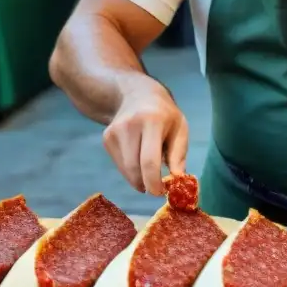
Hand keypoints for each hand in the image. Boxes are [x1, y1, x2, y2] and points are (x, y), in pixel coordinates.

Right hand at [103, 78, 188, 195]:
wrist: (137, 94)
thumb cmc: (165, 114)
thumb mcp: (180, 129)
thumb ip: (179, 155)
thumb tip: (177, 181)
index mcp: (152, 121)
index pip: (149, 160)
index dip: (154, 182)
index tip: (161, 192)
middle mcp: (130, 125)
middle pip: (134, 168)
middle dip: (146, 184)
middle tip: (157, 188)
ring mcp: (114, 131)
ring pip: (125, 169)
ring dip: (138, 179)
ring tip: (150, 171)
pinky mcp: (106, 138)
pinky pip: (119, 164)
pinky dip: (130, 170)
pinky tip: (139, 158)